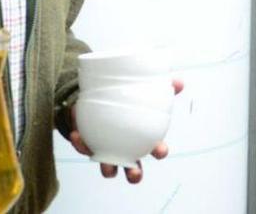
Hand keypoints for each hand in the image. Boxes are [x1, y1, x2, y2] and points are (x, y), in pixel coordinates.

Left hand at [68, 79, 184, 183]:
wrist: (97, 95)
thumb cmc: (125, 99)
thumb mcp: (142, 91)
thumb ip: (162, 86)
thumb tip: (178, 81)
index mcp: (141, 137)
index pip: (154, 149)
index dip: (159, 152)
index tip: (161, 150)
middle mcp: (124, 148)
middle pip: (132, 168)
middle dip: (134, 174)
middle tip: (134, 172)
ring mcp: (106, 148)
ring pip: (108, 166)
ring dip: (107, 168)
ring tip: (106, 166)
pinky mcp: (87, 142)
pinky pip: (83, 147)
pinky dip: (80, 143)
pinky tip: (76, 134)